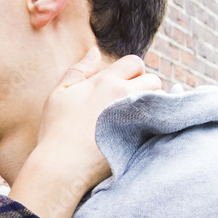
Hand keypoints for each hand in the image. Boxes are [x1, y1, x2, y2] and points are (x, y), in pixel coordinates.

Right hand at [9, 48, 161, 217]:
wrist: (62, 166)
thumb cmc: (56, 130)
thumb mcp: (59, 94)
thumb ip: (79, 70)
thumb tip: (95, 51)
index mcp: (105, 81)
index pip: (134, 62)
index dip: (132, 72)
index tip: (123, 86)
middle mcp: (124, 94)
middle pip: (153, 79)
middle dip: (147, 87)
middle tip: (132, 104)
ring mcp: (136, 115)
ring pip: (160, 100)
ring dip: (154, 105)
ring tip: (137, 118)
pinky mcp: (144, 136)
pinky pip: (162, 121)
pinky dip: (157, 123)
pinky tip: (143, 131)